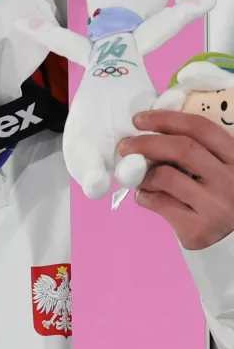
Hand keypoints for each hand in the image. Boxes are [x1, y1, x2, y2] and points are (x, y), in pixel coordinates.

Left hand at [120, 110, 233, 248]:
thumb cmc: (221, 198)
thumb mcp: (221, 170)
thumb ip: (199, 153)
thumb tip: (150, 134)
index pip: (201, 128)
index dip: (166, 119)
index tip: (140, 119)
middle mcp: (232, 181)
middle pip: (181, 149)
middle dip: (145, 143)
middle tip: (124, 146)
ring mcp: (217, 206)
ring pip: (165, 177)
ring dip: (143, 175)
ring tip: (138, 179)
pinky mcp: (200, 229)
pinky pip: (159, 204)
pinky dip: (144, 197)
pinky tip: (146, 197)